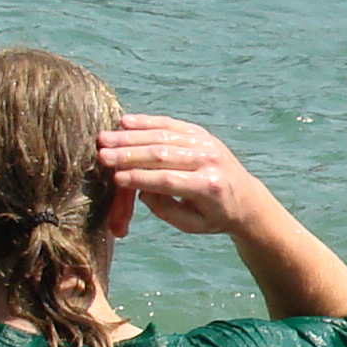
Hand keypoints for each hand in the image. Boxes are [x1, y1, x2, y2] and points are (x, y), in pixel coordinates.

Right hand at [98, 114, 270, 236]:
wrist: (245, 198)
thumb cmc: (214, 216)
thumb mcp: (191, 224)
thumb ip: (165, 209)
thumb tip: (140, 189)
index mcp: (208, 186)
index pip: (168, 180)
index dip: (140, 178)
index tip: (115, 178)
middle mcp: (208, 160)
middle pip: (162, 154)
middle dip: (128, 154)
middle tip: (101, 155)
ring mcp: (205, 142)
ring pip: (163, 136)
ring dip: (130, 136)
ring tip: (105, 138)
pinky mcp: (200, 133)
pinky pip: (170, 124)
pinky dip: (146, 122)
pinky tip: (124, 121)